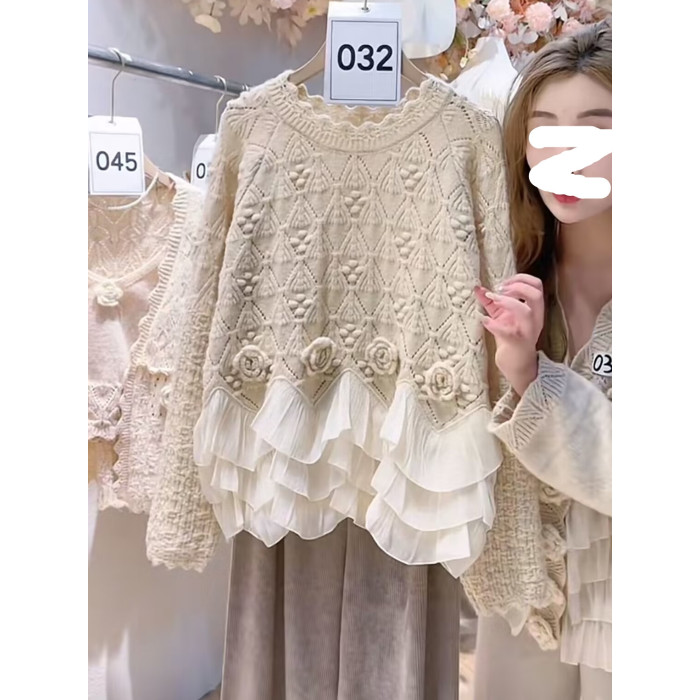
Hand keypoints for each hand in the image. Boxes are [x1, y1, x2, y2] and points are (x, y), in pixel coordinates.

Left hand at [474, 274, 544, 396]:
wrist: (516, 365)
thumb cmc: (510, 339)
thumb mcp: (501, 316)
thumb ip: (491, 302)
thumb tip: (478, 288)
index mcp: (534, 309)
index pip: (536, 285)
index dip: (520, 279)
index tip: (503, 284)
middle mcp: (535, 319)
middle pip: (536, 293)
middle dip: (517, 287)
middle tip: (499, 290)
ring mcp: (527, 331)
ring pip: (526, 311)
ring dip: (508, 302)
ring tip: (493, 299)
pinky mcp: (517, 344)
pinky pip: (508, 333)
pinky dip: (494, 324)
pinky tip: (484, 320)